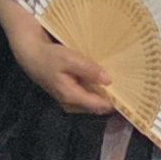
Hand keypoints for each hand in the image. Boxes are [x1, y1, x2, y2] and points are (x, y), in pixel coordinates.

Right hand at [0, 0, 123, 114]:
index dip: (115, 103)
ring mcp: (68, 98)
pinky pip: (86, 94)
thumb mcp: (70, 60)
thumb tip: (108, 80)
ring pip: (91, 100)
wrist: (29, 53)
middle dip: (111, 98)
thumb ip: (89, 70)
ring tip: (118, 81)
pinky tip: (101, 77)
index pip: (99, 106)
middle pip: (97, 105)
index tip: (131, 95)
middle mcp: (71, 102)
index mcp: (72, 97)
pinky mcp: (67, 91)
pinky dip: (95, 88)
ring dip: (103, 93)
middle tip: (128, 86)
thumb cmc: (49, 56)